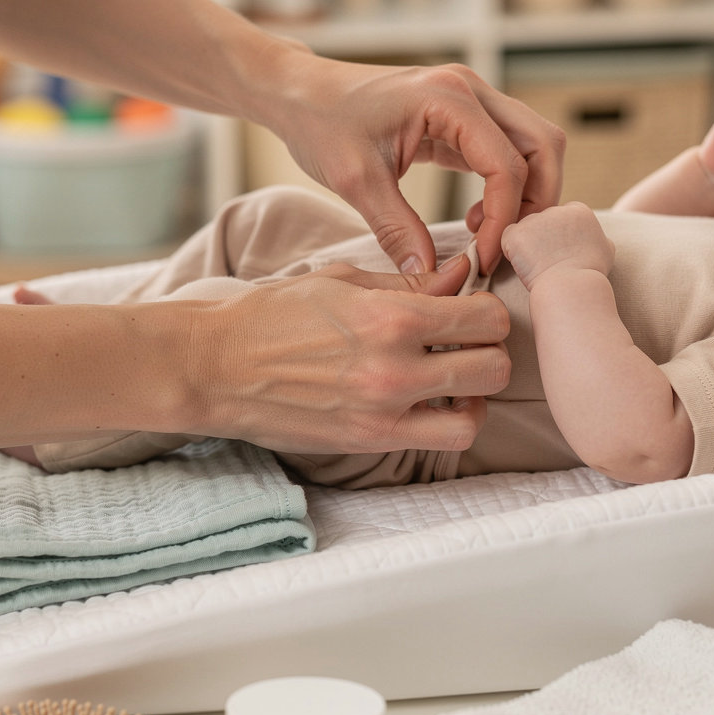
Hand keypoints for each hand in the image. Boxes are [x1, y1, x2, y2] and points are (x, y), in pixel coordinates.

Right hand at [194, 255, 510, 453]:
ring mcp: (384, 411)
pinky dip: (448, 423)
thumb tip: (461, 273)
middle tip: (465, 344)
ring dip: (475, 395)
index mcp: (391, 315)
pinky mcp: (370, 441)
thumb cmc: (273, 314)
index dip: (487, 310)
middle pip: (495, 366)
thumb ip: (408, 281)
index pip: (487, 318)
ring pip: (477, 414)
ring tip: (453, 381)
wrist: (218, 366)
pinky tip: (428, 404)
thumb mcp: (341, 279)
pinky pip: (441, 441)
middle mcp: (396, 367)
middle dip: (488, 351)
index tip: (468, 311)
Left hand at [269, 54, 564, 276]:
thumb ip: (396, 228)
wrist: (302, 94)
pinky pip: (505, 151)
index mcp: (449, 98)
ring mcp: (470, 101)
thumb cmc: (322, 124)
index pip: (508, 164)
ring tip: (487, 235)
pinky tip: (475, 219)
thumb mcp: (355, 181)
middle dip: (535, 202)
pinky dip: (504, 187)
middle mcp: (470, 90)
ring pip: (533, 145)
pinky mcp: (461, 118)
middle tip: (505, 247)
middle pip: (543, 145)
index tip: (482, 258)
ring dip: (525, 194)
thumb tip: (431, 274)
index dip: (504, 218)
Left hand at [502, 202, 614, 290]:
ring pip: (523, 230)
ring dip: (526, 247)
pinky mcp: (516, 233)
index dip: (557, 237)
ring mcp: (534, 220)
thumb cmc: (588, 275)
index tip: (562, 254)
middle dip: (540, 240)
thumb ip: (598, 237)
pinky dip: (511, 253)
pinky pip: (507, 240)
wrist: (570, 288)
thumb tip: (598, 239)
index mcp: (579, 210)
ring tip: (539, 266)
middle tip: (549, 262)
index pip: (560, 217)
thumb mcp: (605, 251)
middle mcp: (556, 209)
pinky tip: (526, 266)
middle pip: (540, 222)